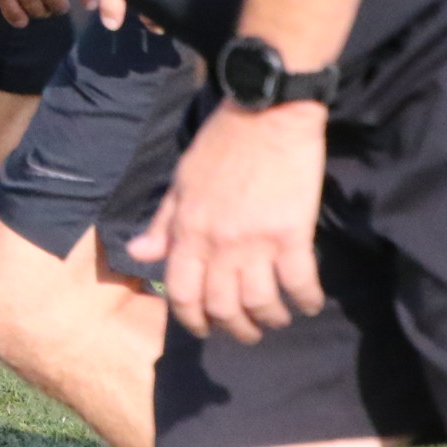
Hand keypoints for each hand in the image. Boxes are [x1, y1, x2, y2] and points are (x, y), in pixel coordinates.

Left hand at [127, 100, 328, 343]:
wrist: (265, 113)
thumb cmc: (220, 144)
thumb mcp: (181, 182)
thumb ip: (162, 224)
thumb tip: (138, 254)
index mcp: (187, 228)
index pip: (181, 291)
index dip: (192, 319)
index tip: (204, 328)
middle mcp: (218, 241)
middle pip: (222, 305)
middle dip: (235, 328)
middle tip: (247, 332)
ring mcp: (256, 240)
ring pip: (261, 302)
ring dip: (270, 319)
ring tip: (277, 318)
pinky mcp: (292, 233)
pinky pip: (300, 282)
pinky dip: (305, 300)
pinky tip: (308, 303)